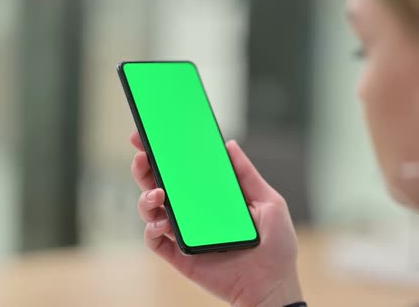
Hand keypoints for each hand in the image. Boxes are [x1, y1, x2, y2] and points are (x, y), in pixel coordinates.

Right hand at [130, 131, 302, 306]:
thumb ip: (247, 175)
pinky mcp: (180, 255)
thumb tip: (229, 144)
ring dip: (146, 196)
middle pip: (161, 183)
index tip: (153, 132)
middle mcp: (194, 210)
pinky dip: (151, 228)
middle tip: (142, 153)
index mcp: (212, 195)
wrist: (273, 284)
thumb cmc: (275, 245)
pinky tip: (161, 222)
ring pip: (152, 209)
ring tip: (158, 193)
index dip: (166, 151)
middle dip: (146, 165)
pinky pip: (155, 240)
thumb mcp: (268, 202)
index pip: (184, 168)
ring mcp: (185, 231)